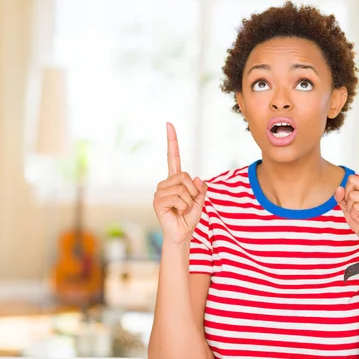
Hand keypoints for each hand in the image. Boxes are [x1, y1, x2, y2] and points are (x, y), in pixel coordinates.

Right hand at [153, 122, 206, 245]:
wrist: (182, 234)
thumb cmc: (189, 217)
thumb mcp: (200, 200)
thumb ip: (200, 188)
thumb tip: (196, 178)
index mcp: (175, 180)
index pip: (173, 156)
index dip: (172, 141)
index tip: (169, 124)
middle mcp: (165, 183)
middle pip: (184, 175)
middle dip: (193, 191)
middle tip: (189, 203)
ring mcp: (160, 192)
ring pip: (182, 187)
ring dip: (189, 200)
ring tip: (183, 209)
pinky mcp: (158, 201)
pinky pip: (178, 198)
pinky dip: (184, 206)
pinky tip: (178, 212)